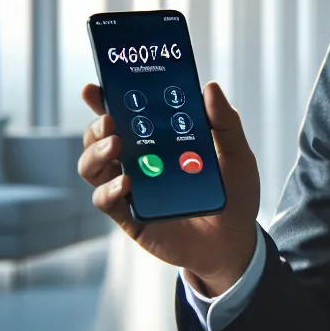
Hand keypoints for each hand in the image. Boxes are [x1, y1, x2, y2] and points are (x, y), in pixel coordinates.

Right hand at [77, 81, 261, 295]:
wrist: (236, 243)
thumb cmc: (234, 195)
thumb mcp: (236, 155)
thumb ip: (225, 123)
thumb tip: (211, 87)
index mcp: (158, 142)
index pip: (125, 115)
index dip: (105, 100)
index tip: (94, 88)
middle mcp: (138, 162)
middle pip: (100, 138)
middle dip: (97, 125)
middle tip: (110, 119)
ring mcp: (131, 190)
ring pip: (92, 167)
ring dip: (96, 152)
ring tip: (116, 144)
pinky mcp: (130, 217)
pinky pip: (106, 202)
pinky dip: (109, 190)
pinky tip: (126, 183)